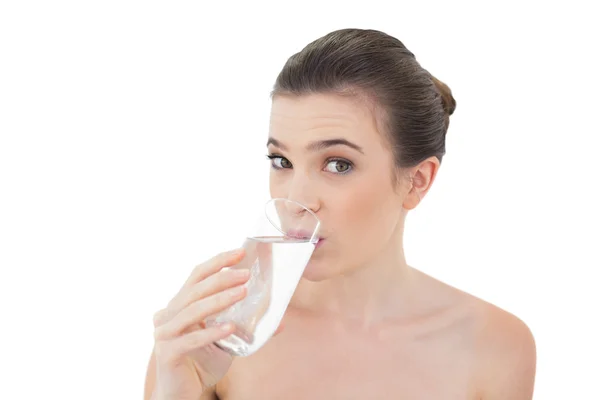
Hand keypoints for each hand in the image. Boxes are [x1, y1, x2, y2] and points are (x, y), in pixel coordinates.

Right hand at [151, 249, 249, 399]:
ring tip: (242, 293)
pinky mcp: (166, 354)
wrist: (182, 394)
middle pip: (195, 290)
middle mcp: (167, 315)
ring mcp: (164, 334)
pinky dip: (211, 333)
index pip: (197, 276)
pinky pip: (190, 340)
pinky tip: (229, 327)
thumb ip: (245, 328)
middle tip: (246, 274)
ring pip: (192, 311)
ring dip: (219, 300)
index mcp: (179, 305)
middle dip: (222, 279)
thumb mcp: (226, 342)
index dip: (218, 262)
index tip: (241, 252)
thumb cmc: (202, 363)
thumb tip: (280, 321)